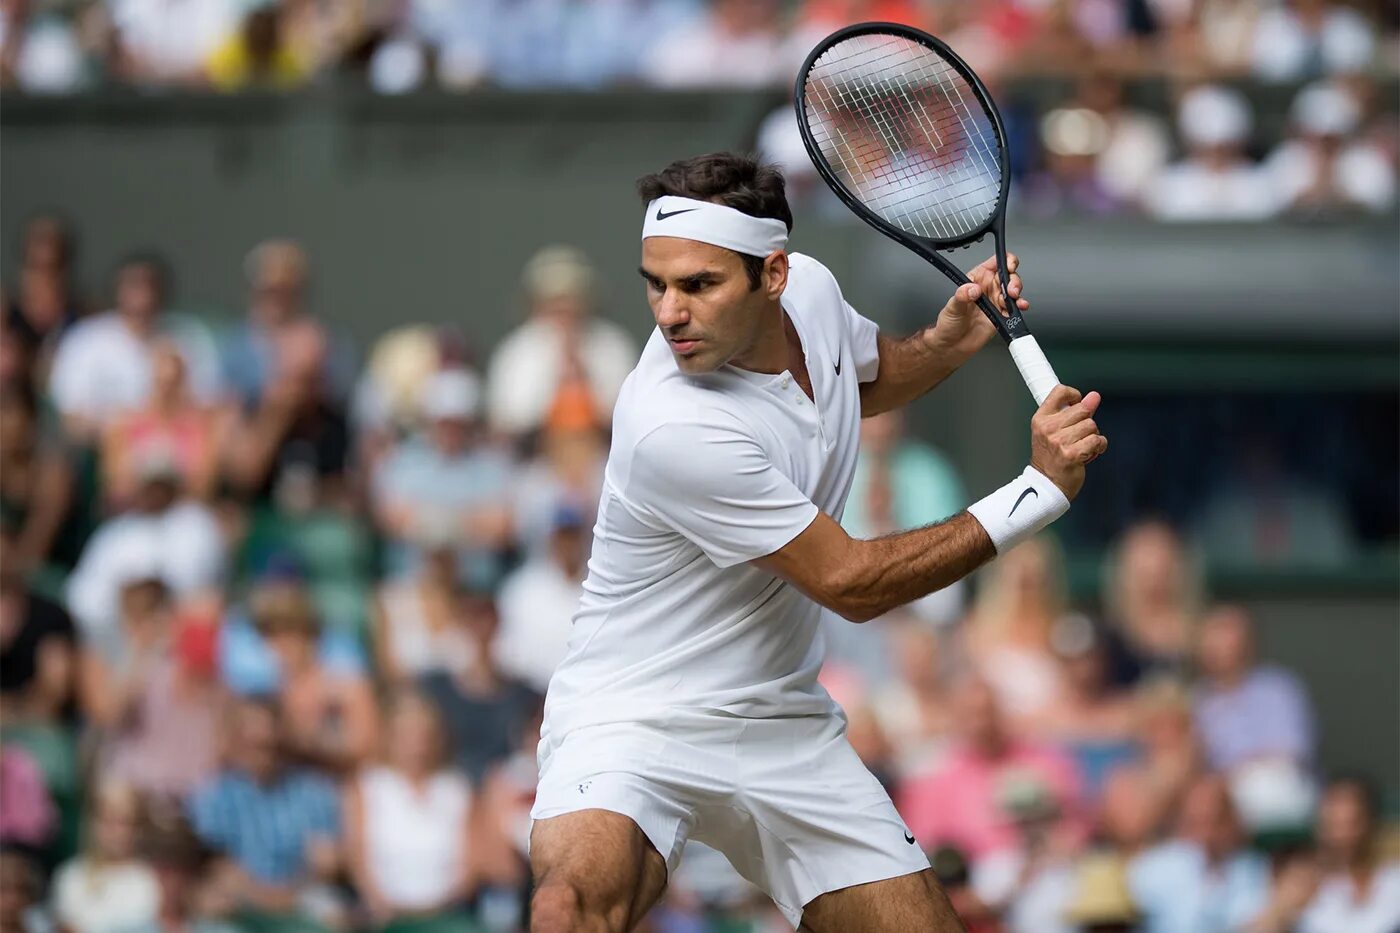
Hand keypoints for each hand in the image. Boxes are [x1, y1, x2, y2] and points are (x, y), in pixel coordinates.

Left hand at [925, 253, 1029, 358]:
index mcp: (976, 279)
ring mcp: (996, 301)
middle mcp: (988, 288)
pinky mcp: (1002, 315)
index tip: (1008, 267)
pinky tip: (1019, 307)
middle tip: (1011, 290)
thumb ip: (962, 295)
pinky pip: (1015, 307)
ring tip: (1014, 299)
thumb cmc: (948, 324)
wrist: (952, 346)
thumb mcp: (952, 307)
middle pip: (1009, 276)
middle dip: (1014, 280)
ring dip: (1017, 294)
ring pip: (1014, 290)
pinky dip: (1020, 306)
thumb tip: (973, 288)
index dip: (1005, 261)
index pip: (994, 263)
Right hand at [1029, 385, 1106, 499]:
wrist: (1047, 483)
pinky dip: (1098, 446)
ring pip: (1092, 425)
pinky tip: (1089, 452)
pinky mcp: (1072, 454)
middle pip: (1082, 410)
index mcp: (1041, 419)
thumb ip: (1075, 411)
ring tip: (1082, 445)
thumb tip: (1094, 397)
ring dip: (1092, 436)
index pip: (1060, 392)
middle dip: (1086, 422)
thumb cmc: (1050, 457)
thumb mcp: (1054, 430)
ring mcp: (1059, 441)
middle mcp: (1048, 428)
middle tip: (1077, 435)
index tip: (1076, 405)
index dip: (1074, 396)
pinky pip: (1097, 440)